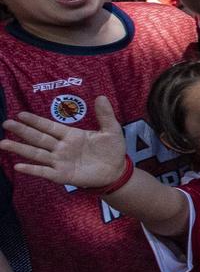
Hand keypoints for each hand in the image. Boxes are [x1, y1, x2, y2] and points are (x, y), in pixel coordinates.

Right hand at [0, 97, 130, 187]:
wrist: (116, 171)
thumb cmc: (111, 149)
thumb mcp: (111, 130)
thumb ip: (105, 115)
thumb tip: (101, 96)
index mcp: (71, 135)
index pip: (49, 126)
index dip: (35, 121)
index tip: (20, 114)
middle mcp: (61, 147)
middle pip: (38, 138)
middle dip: (22, 131)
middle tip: (6, 123)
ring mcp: (59, 161)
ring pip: (36, 153)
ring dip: (20, 148)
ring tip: (3, 143)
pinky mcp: (62, 175)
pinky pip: (44, 171)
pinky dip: (31, 169)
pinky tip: (18, 165)